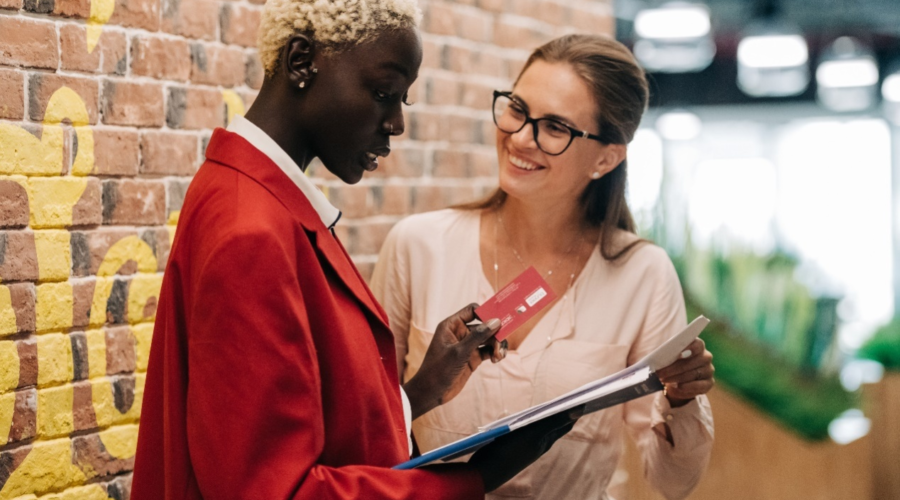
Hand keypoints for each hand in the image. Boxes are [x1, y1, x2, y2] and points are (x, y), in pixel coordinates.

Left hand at [402, 303, 505, 418]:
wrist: (431, 393)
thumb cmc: (438, 370)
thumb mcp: (459, 352)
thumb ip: (477, 336)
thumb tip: (495, 321)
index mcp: (452, 326)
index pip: (472, 311)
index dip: (486, 313)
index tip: (499, 321)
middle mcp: (460, 333)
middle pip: (484, 325)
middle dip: (495, 333)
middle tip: (502, 342)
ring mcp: (467, 345)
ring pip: (488, 338)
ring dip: (496, 345)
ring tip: (498, 355)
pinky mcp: (472, 358)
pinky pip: (488, 350)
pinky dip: (494, 353)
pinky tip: (496, 359)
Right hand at [467, 405, 582, 491]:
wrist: (485, 473)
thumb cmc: (509, 452)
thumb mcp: (533, 434)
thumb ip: (554, 421)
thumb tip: (578, 411)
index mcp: (545, 441)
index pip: (566, 423)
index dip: (575, 410)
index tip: (583, 397)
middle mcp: (539, 444)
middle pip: (555, 425)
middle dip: (564, 412)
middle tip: (572, 397)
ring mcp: (527, 446)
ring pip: (542, 428)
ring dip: (548, 416)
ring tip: (555, 404)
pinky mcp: (514, 446)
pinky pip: (528, 430)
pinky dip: (533, 421)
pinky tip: (528, 417)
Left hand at [655, 338, 714, 406]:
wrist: (676, 381)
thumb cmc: (671, 364)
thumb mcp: (667, 357)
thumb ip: (664, 354)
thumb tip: (653, 359)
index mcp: (697, 346)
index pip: (698, 344)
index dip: (690, 349)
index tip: (679, 355)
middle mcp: (705, 357)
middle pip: (692, 361)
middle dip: (674, 368)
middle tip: (660, 373)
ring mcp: (708, 370)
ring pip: (693, 374)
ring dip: (677, 378)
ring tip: (664, 380)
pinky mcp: (708, 383)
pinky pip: (699, 386)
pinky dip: (687, 388)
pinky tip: (677, 388)